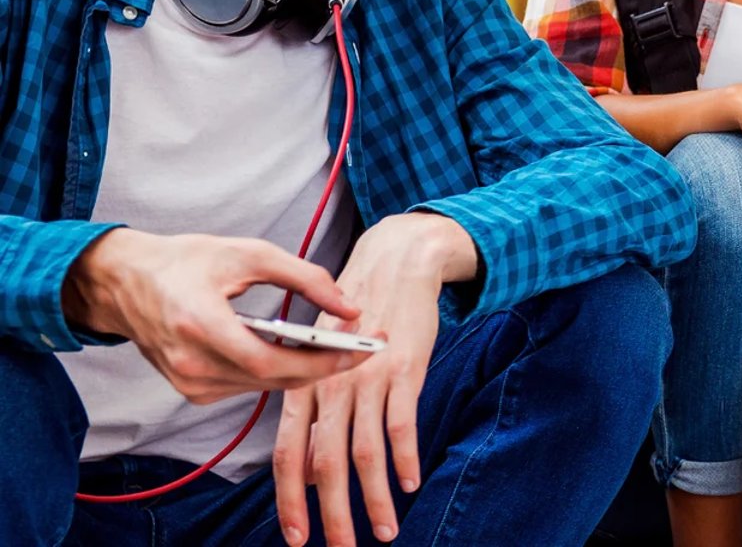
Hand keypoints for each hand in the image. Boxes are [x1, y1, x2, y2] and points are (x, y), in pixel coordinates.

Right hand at [60, 229, 366, 403]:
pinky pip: (246, 387)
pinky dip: (276, 372)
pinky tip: (299, 354)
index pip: (272, 361)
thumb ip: (304, 278)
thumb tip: (349, 307)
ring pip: (263, 387)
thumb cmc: (185, 261)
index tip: (360, 351)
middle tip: (364, 348)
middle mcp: (191, 362)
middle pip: (273, 380)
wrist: (125, 281)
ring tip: (340, 348)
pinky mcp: (190, 389)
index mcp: (201, 324)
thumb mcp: (249, 254)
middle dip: (325, 367)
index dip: (320, 363)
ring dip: (303, 371)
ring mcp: (188, 382)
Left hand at [273, 213, 476, 546]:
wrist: (394, 264)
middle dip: (333, 514)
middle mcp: (330, 386)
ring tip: (384, 531)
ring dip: (374, 499)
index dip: (290, 499)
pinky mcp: (404, 369)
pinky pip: (402, 424)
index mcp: (304, 385)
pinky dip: (406, 458)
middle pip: (326, 463)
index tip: (296, 537)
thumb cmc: (357, 315)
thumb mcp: (325, 358)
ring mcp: (367, 378)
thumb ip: (315, 410)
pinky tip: (410, 483)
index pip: (289, 454)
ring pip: (366, 452)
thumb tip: (310, 469)